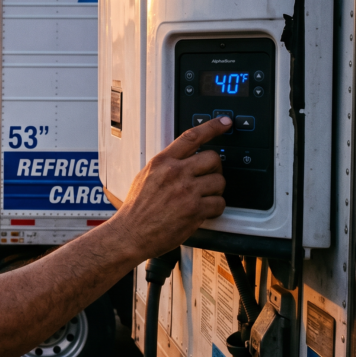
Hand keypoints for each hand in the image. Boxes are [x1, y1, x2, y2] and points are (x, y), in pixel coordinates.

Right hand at [116, 116, 230, 257]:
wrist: (130, 233)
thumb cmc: (136, 210)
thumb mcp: (145, 177)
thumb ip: (165, 166)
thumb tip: (182, 160)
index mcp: (162, 162)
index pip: (192, 137)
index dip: (212, 127)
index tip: (225, 122)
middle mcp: (175, 173)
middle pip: (213, 158)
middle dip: (215, 168)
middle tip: (208, 177)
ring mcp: (186, 191)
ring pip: (220, 182)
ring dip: (215, 191)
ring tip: (202, 198)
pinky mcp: (195, 210)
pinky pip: (219, 203)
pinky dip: (215, 208)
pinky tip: (203, 211)